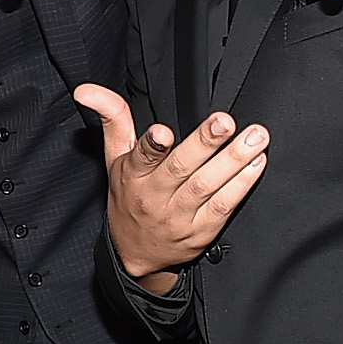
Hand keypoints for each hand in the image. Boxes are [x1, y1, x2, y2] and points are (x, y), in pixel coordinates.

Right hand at [74, 85, 266, 293]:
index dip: (151, 146)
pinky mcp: (200, 232)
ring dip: (233, 161)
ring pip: (206, 186)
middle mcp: (153, 197)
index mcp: (131, 175)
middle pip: (180, 169)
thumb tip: (86, 89)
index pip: (140, 157)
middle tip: (225, 121)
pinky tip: (256, 164)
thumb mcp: (114, 158)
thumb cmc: (127, 197)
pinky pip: (223, 206)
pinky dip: (241, 184)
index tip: (163, 132)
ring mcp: (178, 217)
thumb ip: (112, 118)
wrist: (134, 253)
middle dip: (204, 143)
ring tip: (256, 138)